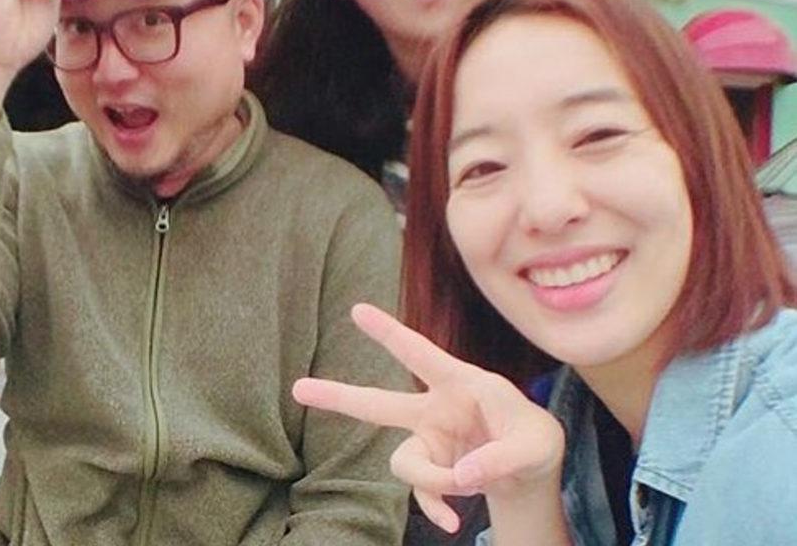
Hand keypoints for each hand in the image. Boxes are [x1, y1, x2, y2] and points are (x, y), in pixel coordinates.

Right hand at [292, 303, 565, 534]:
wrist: (532, 472)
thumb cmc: (535, 439)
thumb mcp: (536, 445)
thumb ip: (502, 459)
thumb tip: (459, 479)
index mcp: (461, 384)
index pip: (421, 354)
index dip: (389, 332)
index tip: (357, 309)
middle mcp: (435, 409)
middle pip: (378, 403)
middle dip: (337, 396)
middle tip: (298, 388)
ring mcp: (429, 442)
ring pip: (405, 462)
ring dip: (434, 481)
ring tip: (467, 488)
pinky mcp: (432, 470)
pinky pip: (421, 493)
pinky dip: (436, 508)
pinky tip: (452, 524)